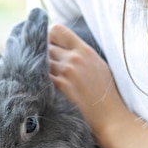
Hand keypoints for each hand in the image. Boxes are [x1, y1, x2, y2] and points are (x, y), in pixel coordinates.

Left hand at [47, 23, 128, 145]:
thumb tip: (63, 48)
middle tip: (40, 66)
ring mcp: (67, 72)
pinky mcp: (60, 87)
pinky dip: (38, 80)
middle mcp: (74, 58)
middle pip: (44, 46)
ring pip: (40, 62)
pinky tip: (40, 88)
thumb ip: (81, 55)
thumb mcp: (98, 66)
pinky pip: (41, 77)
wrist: (110, 117)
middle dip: (40, 55)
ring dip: (37, 70)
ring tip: (40, 78)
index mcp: (84, 50)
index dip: (47, 36)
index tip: (47, 46)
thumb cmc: (105, 94)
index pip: (56, 29)